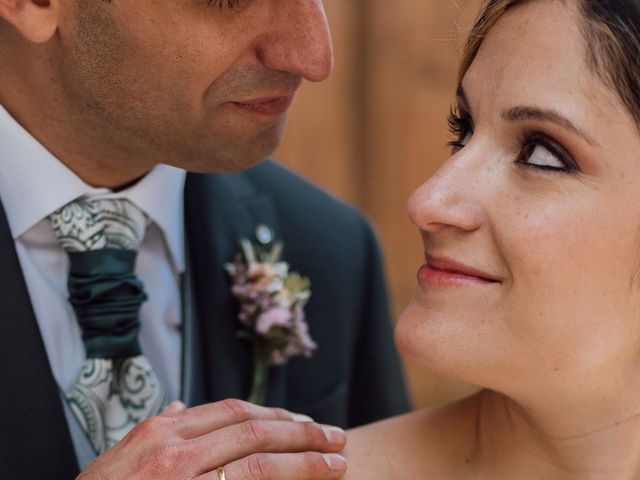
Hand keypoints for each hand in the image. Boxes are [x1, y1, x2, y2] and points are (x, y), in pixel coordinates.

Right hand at [76, 398, 346, 479]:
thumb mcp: (120, 459)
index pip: (232, 412)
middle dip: (301, 431)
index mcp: (159, 433)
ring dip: (304, 460)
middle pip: (254, 430)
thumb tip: (180, 407)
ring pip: (258, 461)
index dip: (274, 414)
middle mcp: (173, 451)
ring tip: (337, 461)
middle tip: (335, 435)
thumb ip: (156, 430)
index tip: (301, 420)